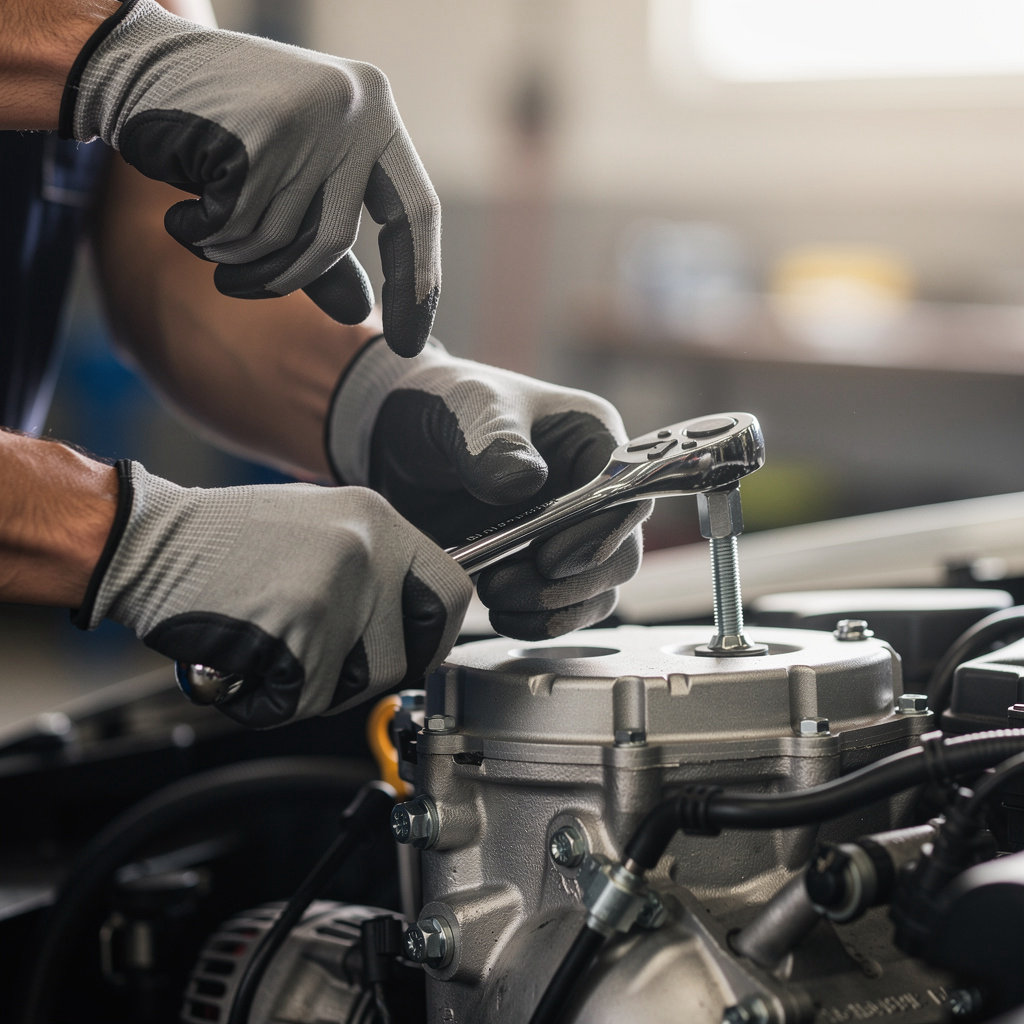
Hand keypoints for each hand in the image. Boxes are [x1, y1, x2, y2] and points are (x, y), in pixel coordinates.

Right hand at [63, 0, 438, 355]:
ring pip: (279, 238)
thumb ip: (325, 247)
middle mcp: (351, 108)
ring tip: (205, 219)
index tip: (411, 344)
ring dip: (231, 253)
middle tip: (235, 283)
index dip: (417, 283)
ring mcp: (304, 118)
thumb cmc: (224, 132)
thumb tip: (362, 314)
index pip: (417, 213)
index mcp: (376, 114)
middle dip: (283, 275)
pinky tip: (182, 206)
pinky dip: (201, 233)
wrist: (138, 67)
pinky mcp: (253, 134)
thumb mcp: (289, 186)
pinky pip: (235, 227)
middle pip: (335, 239)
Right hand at [74, 462, 471, 727]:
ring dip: (315, 687)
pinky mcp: (301, 628)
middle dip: (372, 673)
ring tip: (272, 650)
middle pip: (413, 650)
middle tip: (323, 660)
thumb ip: (372, 567)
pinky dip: (270, 700)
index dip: (434, 632)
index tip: (412, 649)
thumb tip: (408, 617)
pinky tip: (243, 662)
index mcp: (378, 518)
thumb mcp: (320, 527)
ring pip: (360, 682)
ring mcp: (338, 587)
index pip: (453, 590)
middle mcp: (368, 546)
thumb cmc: (221, 542)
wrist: (145, 540)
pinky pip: (307, 699)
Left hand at [326, 338, 651, 639]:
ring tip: (493, 598)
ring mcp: (571, 534)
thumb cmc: (444, 406)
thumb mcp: (465, 408)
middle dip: (569, 583)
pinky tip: (500, 614)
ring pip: (596, 591)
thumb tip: (523, 482)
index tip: (550, 559)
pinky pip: (563, 610)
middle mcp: (595, 491)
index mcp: (593, 440)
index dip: (601, 535)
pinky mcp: (542, 568)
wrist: (396, 439)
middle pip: (620, 555)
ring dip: (551, 609)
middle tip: (505, 586)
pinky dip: (536, 622)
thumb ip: (493, 441)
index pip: (628, 494)